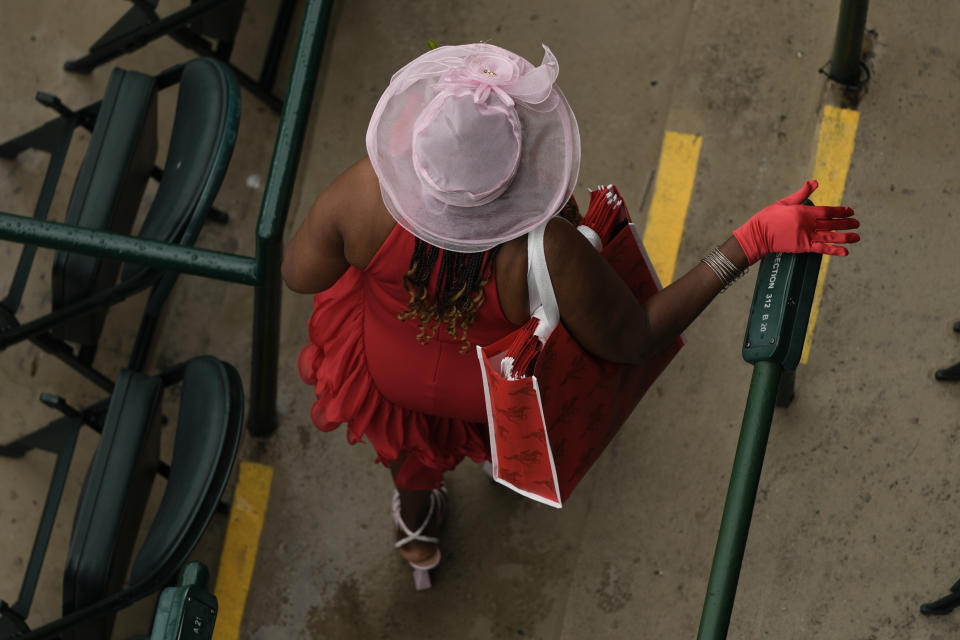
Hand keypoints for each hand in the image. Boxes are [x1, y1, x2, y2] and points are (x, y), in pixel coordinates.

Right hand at [732, 180, 860, 264]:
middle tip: (857, 223)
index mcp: (803, 211)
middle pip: (832, 223)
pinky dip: (834, 251)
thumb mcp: (785, 202)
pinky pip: (822, 249)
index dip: (841, 211)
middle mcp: (807, 224)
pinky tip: (845, 252)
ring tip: (856, 237)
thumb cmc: (768, 217)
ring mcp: (806, 236)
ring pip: (830, 236)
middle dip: (846, 223)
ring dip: (845, 237)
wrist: (757, 235)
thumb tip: (815, 182)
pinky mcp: (802, 247)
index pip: (828, 211)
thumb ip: (802, 194)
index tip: (850, 211)